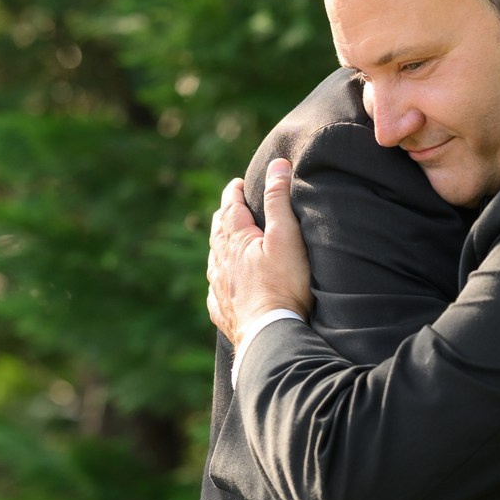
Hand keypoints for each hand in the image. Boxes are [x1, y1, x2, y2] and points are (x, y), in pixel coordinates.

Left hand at [205, 160, 314, 341]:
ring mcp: (220, 290)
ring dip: (219, 249)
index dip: (234, 193)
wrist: (270, 334)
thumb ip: (279, 200)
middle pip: (218, 233)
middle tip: (229, 210)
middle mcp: (222, 263)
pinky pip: (215, 295)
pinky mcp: (224, 313)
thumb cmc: (283, 285)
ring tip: (224, 245)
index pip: (230, 208)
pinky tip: (221, 289)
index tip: (237, 184)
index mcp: (236, 241)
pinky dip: (218, 284)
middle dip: (223, 218)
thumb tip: (277, 165)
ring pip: (214, 262)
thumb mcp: (286, 237)